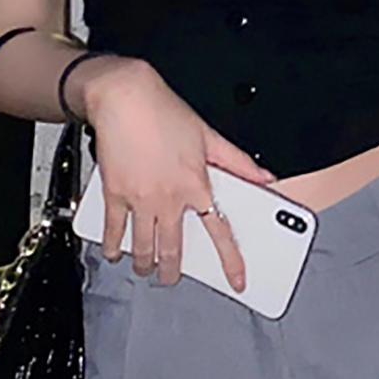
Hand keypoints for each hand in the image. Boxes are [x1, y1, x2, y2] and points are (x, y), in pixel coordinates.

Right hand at [76, 57, 274, 288]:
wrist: (125, 97)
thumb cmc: (165, 112)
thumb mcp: (210, 136)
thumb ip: (239, 163)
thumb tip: (265, 179)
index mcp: (197, 184)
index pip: (220, 231)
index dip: (231, 261)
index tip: (237, 281)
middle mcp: (169, 198)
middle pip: (173, 251)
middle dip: (172, 272)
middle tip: (171, 277)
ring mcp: (139, 199)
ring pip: (143, 249)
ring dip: (145, 265)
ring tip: (146, 268)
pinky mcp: (113, 195)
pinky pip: (113, 232)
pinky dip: (114, 248)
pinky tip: (116, 253)